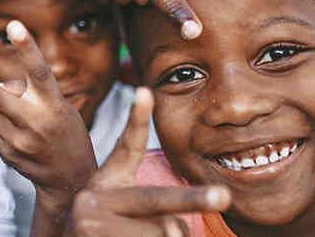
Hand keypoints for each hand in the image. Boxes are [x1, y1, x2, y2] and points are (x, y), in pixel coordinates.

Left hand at [0, 21, 96, 214]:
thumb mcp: (58, 106)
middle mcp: (34, 122)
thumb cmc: (64, 130)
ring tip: (22, 116)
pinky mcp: (6, 153)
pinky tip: (20, 133)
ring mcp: (18, 141)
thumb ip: (28, 93)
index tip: (14, 24)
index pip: (38, 71)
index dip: (26, 47)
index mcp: (53, 104)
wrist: (71, 180)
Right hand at [68, 88, 230, 235]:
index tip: (145, 92)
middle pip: (155, 199)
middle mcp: (92, 198)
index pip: (125, 148)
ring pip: (164, 231)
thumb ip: (150, 210)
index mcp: (105, 183)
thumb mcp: (119, 213)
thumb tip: (175, 228)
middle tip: (224, 196)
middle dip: (192, 199)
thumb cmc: (103, 234)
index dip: (137, 120)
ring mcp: (91, 223)